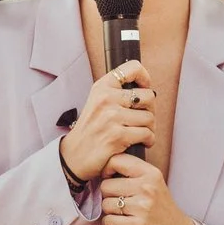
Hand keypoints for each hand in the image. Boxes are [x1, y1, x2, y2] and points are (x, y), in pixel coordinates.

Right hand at [59, 61, 154, 179]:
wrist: (73, 156)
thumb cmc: (90, 131)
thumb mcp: (97, 104)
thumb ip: (117, 93)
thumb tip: (147, 90)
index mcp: (102, 87)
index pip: (132, 68)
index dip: (144, 78)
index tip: (144, 88)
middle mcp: (106, 99)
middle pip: (148, 96)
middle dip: (150, 110)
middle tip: (142, 120)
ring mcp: (111, 117)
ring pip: (149, 117)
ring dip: (150, 128)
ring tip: (141, 133)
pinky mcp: (117, 136)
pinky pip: (147, 134)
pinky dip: (148, 140)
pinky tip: (141, 142)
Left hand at [100, 153, 200, 224]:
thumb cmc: (164, 211)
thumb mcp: (155, 184)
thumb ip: (135, 174)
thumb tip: (104, 168)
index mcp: (151, 174)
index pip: (117, 160)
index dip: (107, 169)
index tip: (109, 177)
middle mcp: (147, 188)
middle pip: (106, 185)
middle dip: (108, 195)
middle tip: (120, 201)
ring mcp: (142, 207)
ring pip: (105, 204)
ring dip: (110, 211)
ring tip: (124, 213)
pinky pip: (107, 221)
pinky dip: (111, 224)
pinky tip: (122, 223)